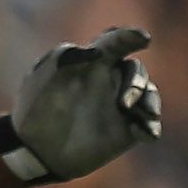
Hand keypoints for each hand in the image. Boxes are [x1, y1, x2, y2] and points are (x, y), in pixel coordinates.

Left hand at [10, 27, 161, 180]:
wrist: (37, 149)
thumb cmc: (39, 107)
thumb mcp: (48, 76)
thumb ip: (70, 56)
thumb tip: (98, 51)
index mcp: (92, 64)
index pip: (115, 44)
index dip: (131, 38)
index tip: (144, 39)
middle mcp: (109, 82)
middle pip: (136, 71)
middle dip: (136, 83)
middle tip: (124, 103)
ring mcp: (120, 107)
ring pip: (149, 95)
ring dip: (150, 102)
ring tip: (142, 115)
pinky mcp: (128, 131)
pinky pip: (149, 125)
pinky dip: (150, 127)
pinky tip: (145, 134)